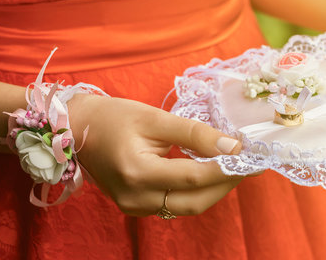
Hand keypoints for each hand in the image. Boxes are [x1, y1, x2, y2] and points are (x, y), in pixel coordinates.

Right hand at [68, 94, 242, 216]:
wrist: (75, 130)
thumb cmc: (114, 117)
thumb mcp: (156, 118)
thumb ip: (195, 133)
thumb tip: (232, 145)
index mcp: (137, 172)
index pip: (194, 177)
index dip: (226, 167)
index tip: (250, 153)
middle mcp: (135, 198)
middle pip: (194, 202)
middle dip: (226, 184)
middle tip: (248, 165)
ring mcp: (134, 207)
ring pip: (186, 208)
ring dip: (213, 190)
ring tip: (233, 168)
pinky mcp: (136, 207)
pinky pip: (174, 206)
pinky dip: (196, 192)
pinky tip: (209, 174)